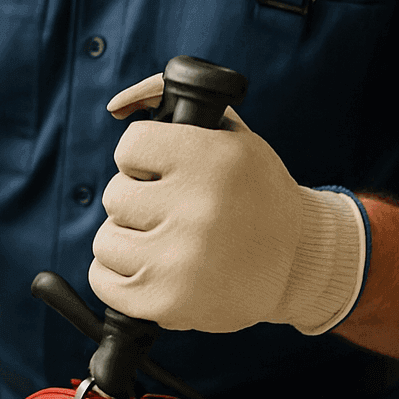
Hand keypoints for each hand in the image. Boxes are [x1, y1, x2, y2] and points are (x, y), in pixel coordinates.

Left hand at [88, 74, 366, 334]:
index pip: (130, 147)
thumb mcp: (229, 132)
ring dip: (128, 240)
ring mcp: (179, 261)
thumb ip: (168, 96)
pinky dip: (118, 276)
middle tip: (173, 211)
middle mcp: (197, 210)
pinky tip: (152, 269)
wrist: (296, 262)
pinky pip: (102, 281)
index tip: (163, 172)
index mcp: (214, 160)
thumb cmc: (252, 191)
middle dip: (139, 202)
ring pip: (105, 240)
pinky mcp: (165, 302)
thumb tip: (115, 105)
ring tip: (167, 242)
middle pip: (115, 196)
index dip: (143, 160)